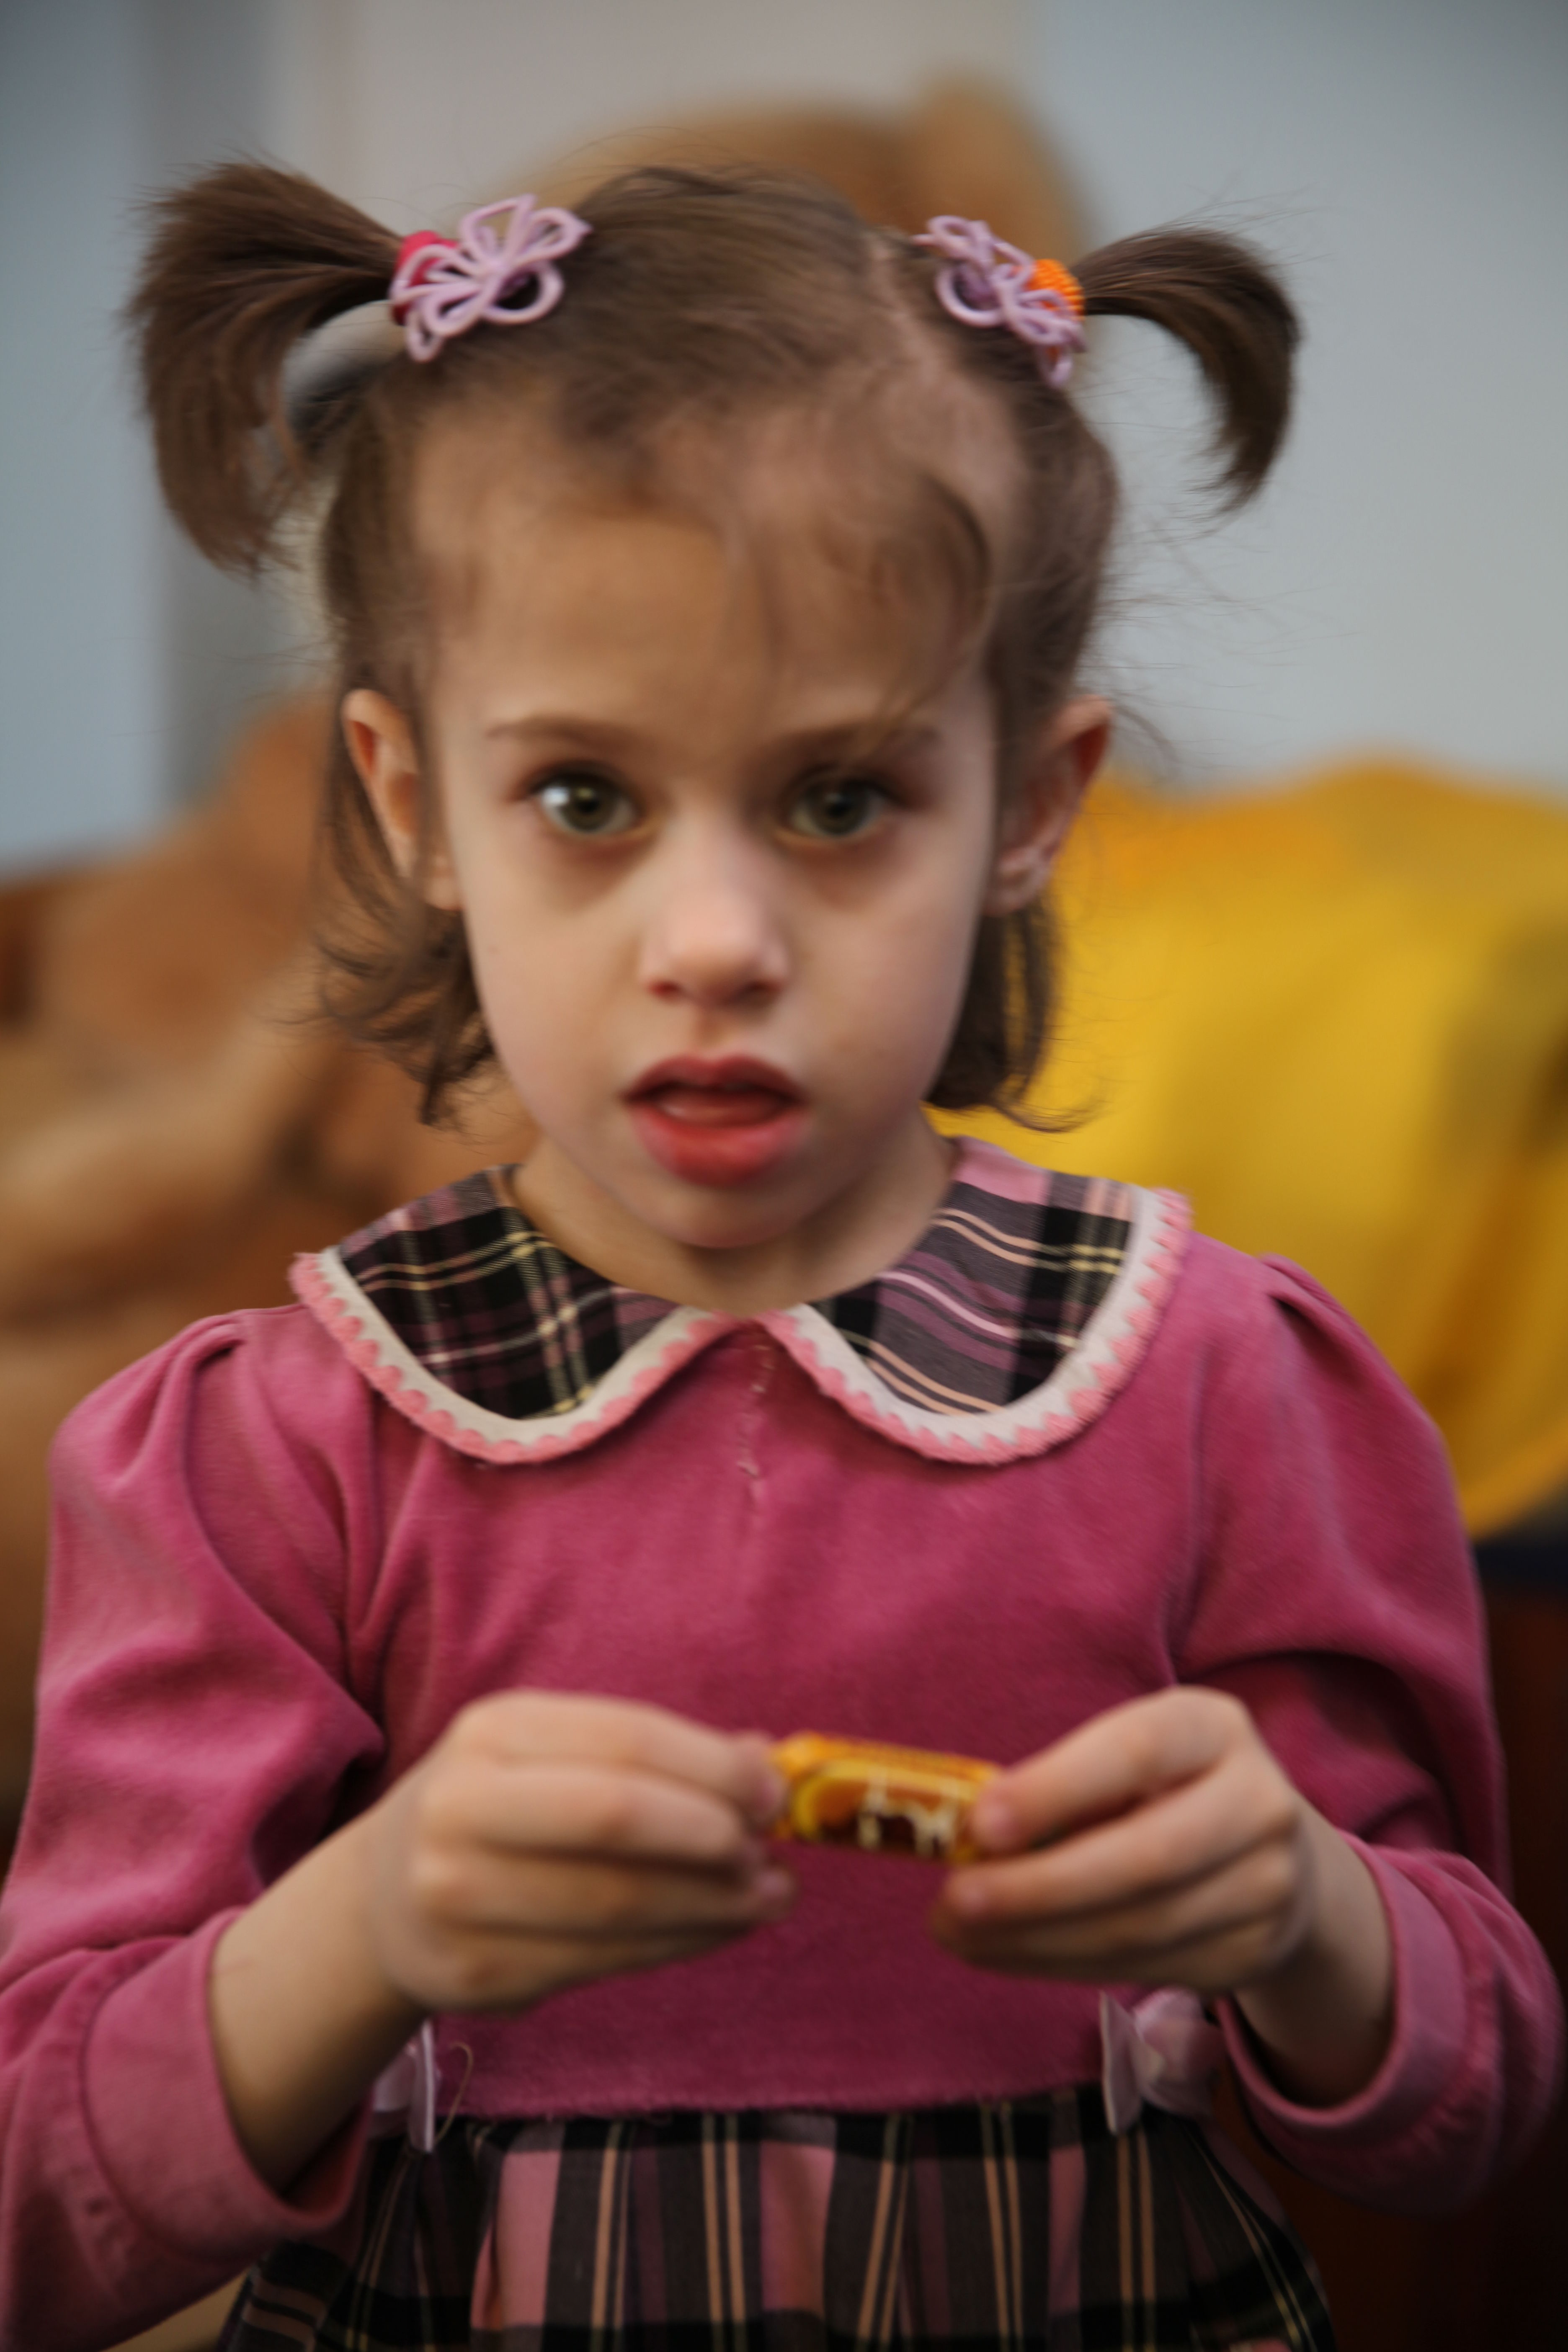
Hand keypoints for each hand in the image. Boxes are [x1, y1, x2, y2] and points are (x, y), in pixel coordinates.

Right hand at [362, 1691, 792, 2013]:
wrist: (385, 1900)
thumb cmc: (505, 1811)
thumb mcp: (558, 1756)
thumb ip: (657, 1755)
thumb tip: (767, 1761)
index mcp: (493, 1730)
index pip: (624, 1739)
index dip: (711, 1767)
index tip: (776, 1792)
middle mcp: (462, 1804)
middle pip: (616, 1817)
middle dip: (713, 1836)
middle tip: (771, 1853)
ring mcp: (459, 1894)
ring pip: (617, 1902)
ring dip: (713, 1904)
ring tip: (769, 1896)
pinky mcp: (477, 1973)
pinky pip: (603, 1959)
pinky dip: (679, 1943)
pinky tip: (719, 1928)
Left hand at [930, 1688, 1391, 2102]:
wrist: (1276, 1861)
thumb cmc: (1163, 1793)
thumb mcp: (1126, 1760)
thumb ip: (1061, 1786)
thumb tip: (966, 1835)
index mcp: (1214, 1728)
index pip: (1135, 1752)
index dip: (1056, 1788)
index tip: (980, 1824)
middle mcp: (1258, 1803)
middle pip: (1144, 1858)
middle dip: (1036, 1889)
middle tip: (951, 1902)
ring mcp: (1267, 1887)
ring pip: (1140, 1928)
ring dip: (1035, 1939)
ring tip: (958, 1933)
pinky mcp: (1251, 1954)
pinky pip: (1143, 1968)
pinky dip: (1061, 1965)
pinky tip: (1006, 1953)